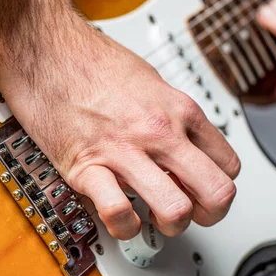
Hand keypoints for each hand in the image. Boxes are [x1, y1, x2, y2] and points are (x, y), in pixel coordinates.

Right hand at [0, 26, 239, 239]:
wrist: (46, 49)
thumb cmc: (94, 64)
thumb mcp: (155, 84)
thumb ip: (175, 118)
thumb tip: (186, 148)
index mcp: (181, 111)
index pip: (229, 167)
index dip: (219, 185)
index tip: (203, 189)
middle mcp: (160, 133)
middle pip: (217, 194)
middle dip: (209, 215)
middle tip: (192, 213)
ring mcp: (126, 151)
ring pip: (176, 211)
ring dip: (169, 225)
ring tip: (153, 215)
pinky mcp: (87, 167)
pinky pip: (118, 213)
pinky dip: (123, 226)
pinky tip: (120, 217)